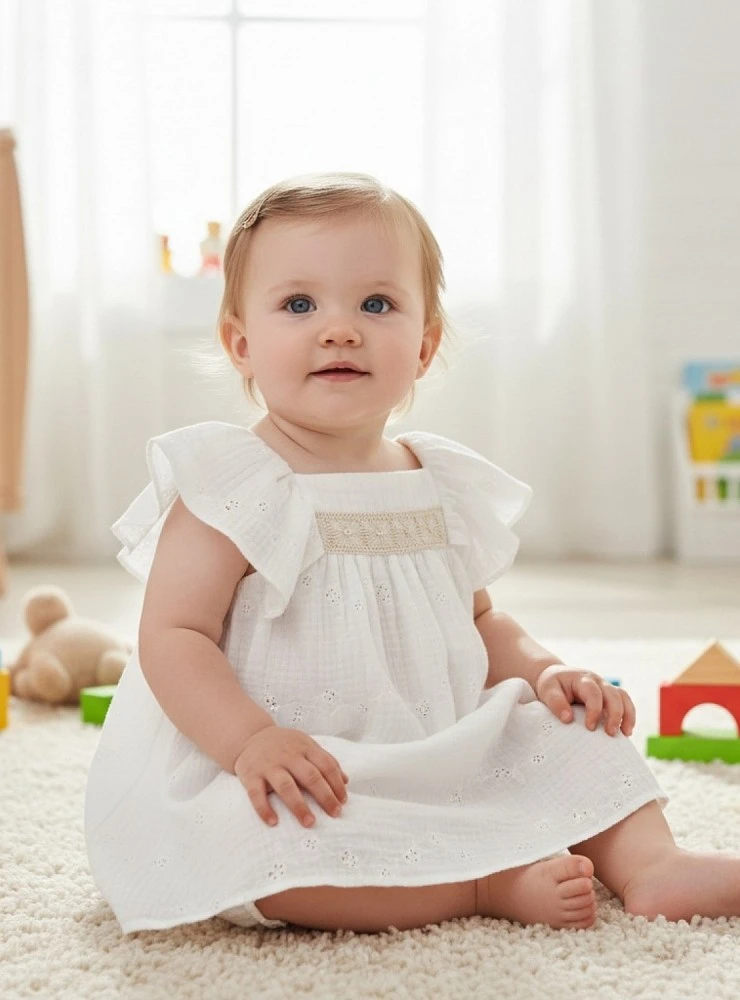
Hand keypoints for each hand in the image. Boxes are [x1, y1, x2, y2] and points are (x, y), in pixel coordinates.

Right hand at [234, 725, 349, 827]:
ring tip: (310, 822)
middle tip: (335, 814)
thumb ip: (325, 760)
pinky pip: (256, 794)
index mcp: (304, 747)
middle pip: (310, 776)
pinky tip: (273, 822)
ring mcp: (269, 766)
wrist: (250, 736)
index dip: (336, 784)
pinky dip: (264, 809)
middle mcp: (288, 756)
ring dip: (299, 806)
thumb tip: (346, 781)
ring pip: (286, 786)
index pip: (326, 765)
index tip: (343, 801)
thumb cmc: (284, 745)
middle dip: (325, 796)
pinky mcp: (251, 776)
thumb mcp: (306, 745)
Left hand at [534, 664, 635, 736]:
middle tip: (610, 733)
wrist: (556, 677)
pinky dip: (629, 715)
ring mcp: (605, 688)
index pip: (593, 693)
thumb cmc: (552, 685)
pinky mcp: (609, 696)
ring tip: (626, 733)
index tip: (590, 727)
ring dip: (627, 715)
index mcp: (582, 679)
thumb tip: (568, 719)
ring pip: (623, 697)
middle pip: (613, 694)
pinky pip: (625, 702)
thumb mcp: (548, 691)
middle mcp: (597, 681)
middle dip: (615, 714)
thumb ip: (556, 702)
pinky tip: (626, 731)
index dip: (594, 710)